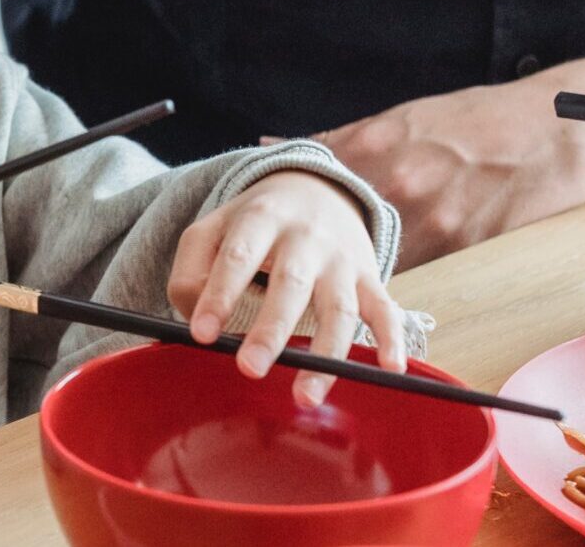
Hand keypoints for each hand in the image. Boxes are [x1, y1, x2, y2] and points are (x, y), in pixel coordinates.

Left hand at [168, 170, 402, 406]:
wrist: (313, 188)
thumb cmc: (251, 223)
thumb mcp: (212, 229)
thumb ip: (192, 269)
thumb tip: (195, 316)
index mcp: (261, 219)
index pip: (237, 256)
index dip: (219, 295)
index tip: (201, 334)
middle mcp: (305, 237)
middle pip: (290, 284)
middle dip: (271, 329)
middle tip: (249, 369)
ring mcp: (341, 259)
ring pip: (339, 307)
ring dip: (326, 352)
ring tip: (305, 397)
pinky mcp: (368, 278)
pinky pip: (385, 309)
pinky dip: (392, 338)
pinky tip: (391, 369)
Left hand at [290, 73, 584, 268]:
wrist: (557, 129)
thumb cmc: (475, 119)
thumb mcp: (402, 117)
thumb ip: (336, 139)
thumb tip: (267, 143)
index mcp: (373, 143)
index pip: (310, 188)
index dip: (289, 216)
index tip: (270, 238)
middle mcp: (394, 180)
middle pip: (335, 232)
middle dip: (315, 257)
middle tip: (298, 275)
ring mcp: (429, 216)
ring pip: (372, 260)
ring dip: (354, 277)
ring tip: (340, 289)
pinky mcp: (462, 245)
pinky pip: (415, 273)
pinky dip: (399, 280)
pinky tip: (389, 288)